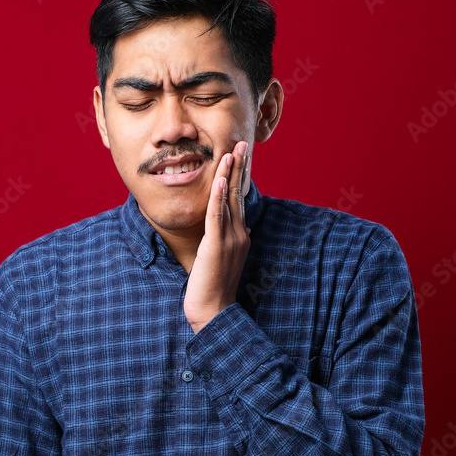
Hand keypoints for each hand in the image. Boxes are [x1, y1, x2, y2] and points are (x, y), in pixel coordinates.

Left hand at [184, 140, 250, 332]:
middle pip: (239, 193)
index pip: (239, 199)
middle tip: (242, 143)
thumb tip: (235, 227)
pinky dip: (218, 197)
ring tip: (231, 152)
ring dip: (229, 174)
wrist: (214, 312)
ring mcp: (230, 239)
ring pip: (229, 200)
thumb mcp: (221, 259)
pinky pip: (217, 216)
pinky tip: (219, 180)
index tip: (239, 156)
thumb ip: (225, 240)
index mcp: (240, 236)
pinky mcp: (216, 246)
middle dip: (240, 167)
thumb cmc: (213, 289)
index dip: (239, 176)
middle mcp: (239, 234)